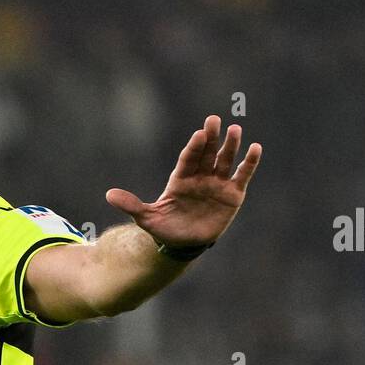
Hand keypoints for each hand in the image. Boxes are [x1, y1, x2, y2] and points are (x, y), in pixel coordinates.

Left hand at [105, 115, 261, 248]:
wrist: (184, 244)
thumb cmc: (165, 228)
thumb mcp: (147, 218)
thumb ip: (132, 205)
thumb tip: (108, 195)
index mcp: (181, 178)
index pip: (188, 159)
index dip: (194, 147)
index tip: (199, 134)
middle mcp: (200, 176)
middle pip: (207, 154)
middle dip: (211, 138)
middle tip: (214, 120)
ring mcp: (217, 184)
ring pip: (225, 160)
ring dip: (231, 146)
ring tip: (236, 130)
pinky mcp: (232, 194)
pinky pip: (242, 176)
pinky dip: (249, 163)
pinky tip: (256, 148)